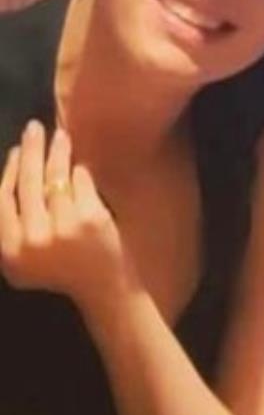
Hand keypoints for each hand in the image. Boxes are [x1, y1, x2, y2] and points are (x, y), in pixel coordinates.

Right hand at [0, 121, 130, 313]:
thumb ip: (12, 227)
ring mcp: (62, 227)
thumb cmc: (60, 269)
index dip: (8, 171)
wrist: (102, 286)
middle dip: (29, 151)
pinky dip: (79, 172)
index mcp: (10, 251)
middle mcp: (33, 239)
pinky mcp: (90, 218)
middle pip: (27, 183)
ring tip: (59, 135)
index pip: (3, 201)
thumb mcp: (22, 261)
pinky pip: (80, 184)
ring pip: (55, 178)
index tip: (14, 150)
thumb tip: (13, 173)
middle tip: (34, 128)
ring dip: (57, 152)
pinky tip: (78, 162)